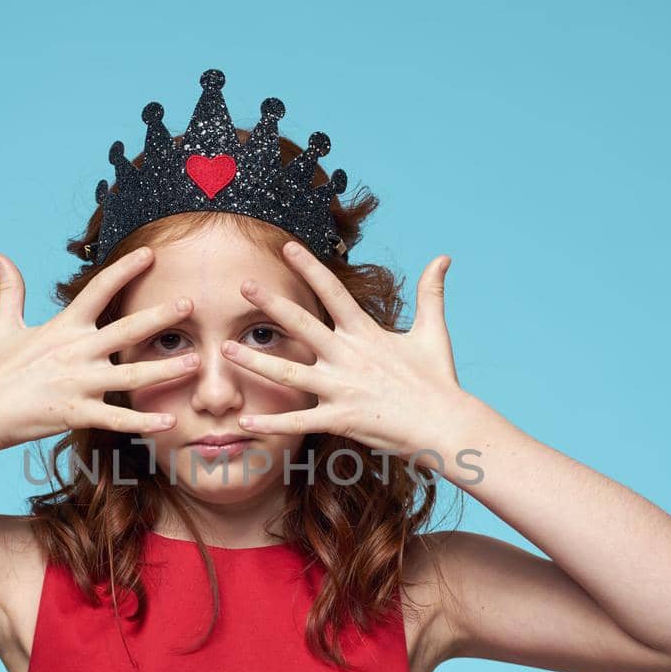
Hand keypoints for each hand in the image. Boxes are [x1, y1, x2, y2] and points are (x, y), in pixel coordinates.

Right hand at [0, 246, 200, 455]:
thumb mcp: (2, 324)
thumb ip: (9, 289)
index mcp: (63, 327)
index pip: (99, 290)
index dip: (124, 269)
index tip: (150, 254)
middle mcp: (76, 351)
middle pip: (125, 329)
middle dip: (160, 316)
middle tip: (190, 305)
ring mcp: (78, 383)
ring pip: (130, 375)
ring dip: (164, 370)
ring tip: (194, 363)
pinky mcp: (76, 413)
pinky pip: (116, 419)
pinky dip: (142, 423)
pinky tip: (168, 423)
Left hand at [223, 241, 469, 459]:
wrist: (445, 423)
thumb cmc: (438, 380)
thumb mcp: (434, 331)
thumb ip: (432, 293)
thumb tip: (444, 257)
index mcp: (366, 334)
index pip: (332, 292)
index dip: (309, 268)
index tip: (286, 248)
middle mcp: (348, 357)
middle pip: (302, 325)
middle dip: (271, 304)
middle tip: (243, 286)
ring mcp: (342, 389)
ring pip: (289, 373)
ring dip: (255, 362)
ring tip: (225, 349)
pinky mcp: (340, 419)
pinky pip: (298, 422)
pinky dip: (271, 423)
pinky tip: (245, 421)